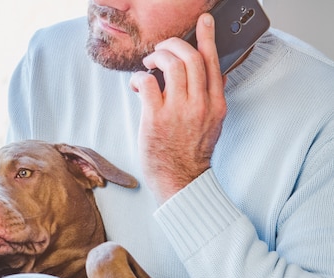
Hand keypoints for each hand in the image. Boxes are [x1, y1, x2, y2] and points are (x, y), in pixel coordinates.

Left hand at [130, 13, 226, 202]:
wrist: (180, 180)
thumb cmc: (190, 153)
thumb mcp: (212, 125)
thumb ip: (211, 99)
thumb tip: (213, 76)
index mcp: (216, 105)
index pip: (214, 63)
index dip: (208, 38)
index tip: (204, 22)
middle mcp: (200, 104)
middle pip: (191, 57)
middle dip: (174, 44)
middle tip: (162, 48)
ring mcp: (178, 111)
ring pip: (171, 64)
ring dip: (157, 56)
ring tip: (150, 63)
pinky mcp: (155, 118)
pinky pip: (148, 83)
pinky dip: (140, 77)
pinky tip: (138, 84)